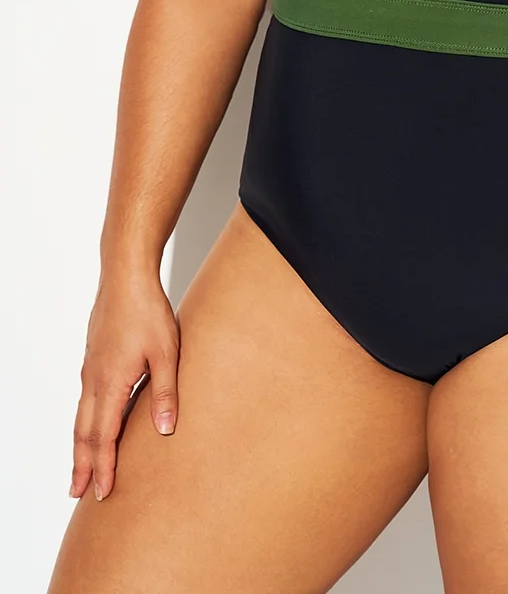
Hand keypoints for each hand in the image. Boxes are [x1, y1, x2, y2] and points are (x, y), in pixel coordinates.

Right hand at [70, 268, 179, 501]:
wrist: (125, 276)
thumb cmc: (148, 310)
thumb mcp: (167, 352)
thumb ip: (166, 392)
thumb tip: (165, 430)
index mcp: (111, 382)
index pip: (104, 436)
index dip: (104, 466)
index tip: (103, 493)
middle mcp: (94, 380)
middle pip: (84, 433)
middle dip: (83, 465)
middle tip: (79, 493)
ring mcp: (90, 369)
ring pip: (81, 417)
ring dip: (81, 446)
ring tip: (80, 469)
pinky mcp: (93, 359)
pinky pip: (85, 400)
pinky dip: (85, 423)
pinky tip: (93, 426)